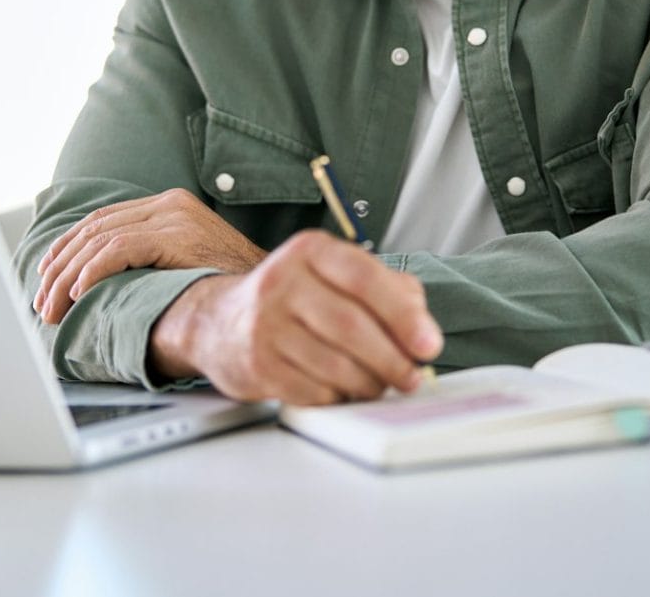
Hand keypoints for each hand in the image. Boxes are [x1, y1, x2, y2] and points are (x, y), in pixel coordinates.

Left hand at [34, 188, 268, 323]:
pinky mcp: (177, 235)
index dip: (68, 247)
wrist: (272, 289)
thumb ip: (154, 258)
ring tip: (52, 308)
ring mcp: (174, 217)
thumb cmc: (231, 285)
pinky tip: (80, 293)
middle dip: (60, 268)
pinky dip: (93, 271)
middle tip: (41, 302)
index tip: (46, 273)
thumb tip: (106, 280)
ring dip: (68, 278)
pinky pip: (121, 250)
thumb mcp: (188, 263)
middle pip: (96, 229)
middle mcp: (170, 204)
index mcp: (170, 205)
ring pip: (101, 241)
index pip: (104, 220)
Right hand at [147, 230, 442, 404]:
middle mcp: (282, 282)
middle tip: (412, 375)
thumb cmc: (293, 299)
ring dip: (370, 384)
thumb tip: (422, 326)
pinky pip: (314, 391)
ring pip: (335, 365)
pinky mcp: (257, 366)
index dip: (403, 315)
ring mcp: (265, 325)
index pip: (364, 278)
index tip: (429, 344)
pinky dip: (339, 397)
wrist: (220, 322)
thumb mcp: (336, 275)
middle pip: (352, 327)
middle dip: (392, 359)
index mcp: (310, 252)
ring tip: (381, 384)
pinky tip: (343, 390)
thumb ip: (387, 289)